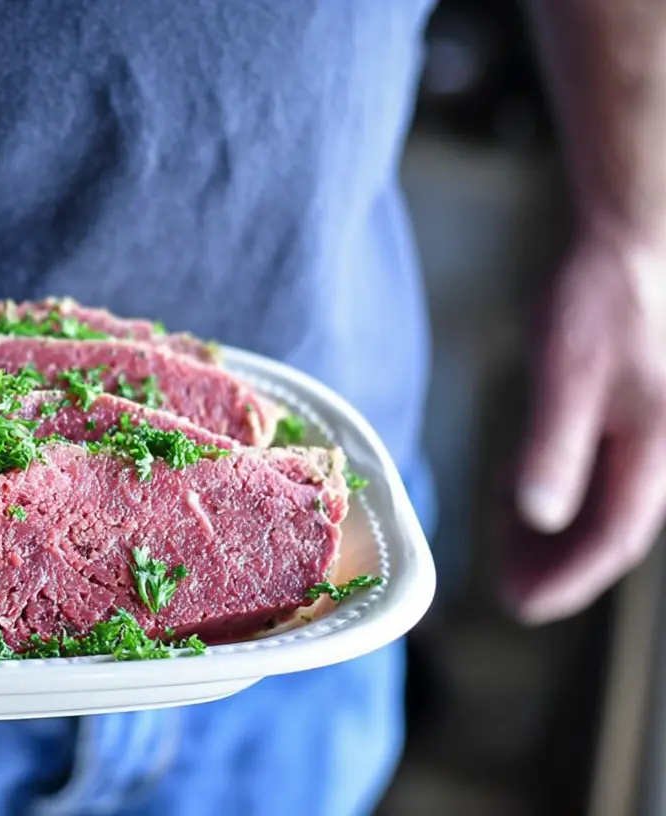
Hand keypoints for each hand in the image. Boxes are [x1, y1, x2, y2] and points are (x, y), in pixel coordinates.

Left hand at [505, 224, 665, 623]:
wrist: (628, 246)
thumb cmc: (602, 303)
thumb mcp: (566, 375)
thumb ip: (554, 447)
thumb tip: (538, 516)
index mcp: (654, 451)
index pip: (614, 539)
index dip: (568, 580)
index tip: (522, 605)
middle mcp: (659, 451)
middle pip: (611, 530)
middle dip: (558, 567)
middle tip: (505, 590)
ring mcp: (648, 435)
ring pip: (604, 506)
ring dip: (555, 536)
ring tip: (505, 555)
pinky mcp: (629, 416)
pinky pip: (598, 475)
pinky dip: (559, 494)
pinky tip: (515, 497)